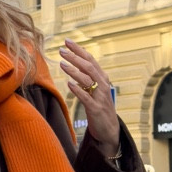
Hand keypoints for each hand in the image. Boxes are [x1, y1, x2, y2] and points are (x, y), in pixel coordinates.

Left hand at [59, 41, 119, 158]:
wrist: (109, 129)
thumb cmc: (99, 107)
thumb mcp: (95, 90)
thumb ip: (87, 77)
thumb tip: (75, 64)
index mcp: (102, 79)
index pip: (90, 60)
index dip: (79, 50)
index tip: (67, 41)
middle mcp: (103, 85)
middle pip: (89, 67)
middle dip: (75, 57)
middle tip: (61, 50)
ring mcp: (100, 97)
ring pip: (88, 80)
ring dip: (74, 71)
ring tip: (62, 64)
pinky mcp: (96, 109)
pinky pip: (86, 97)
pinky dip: (78, 90)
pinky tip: (69, 84)